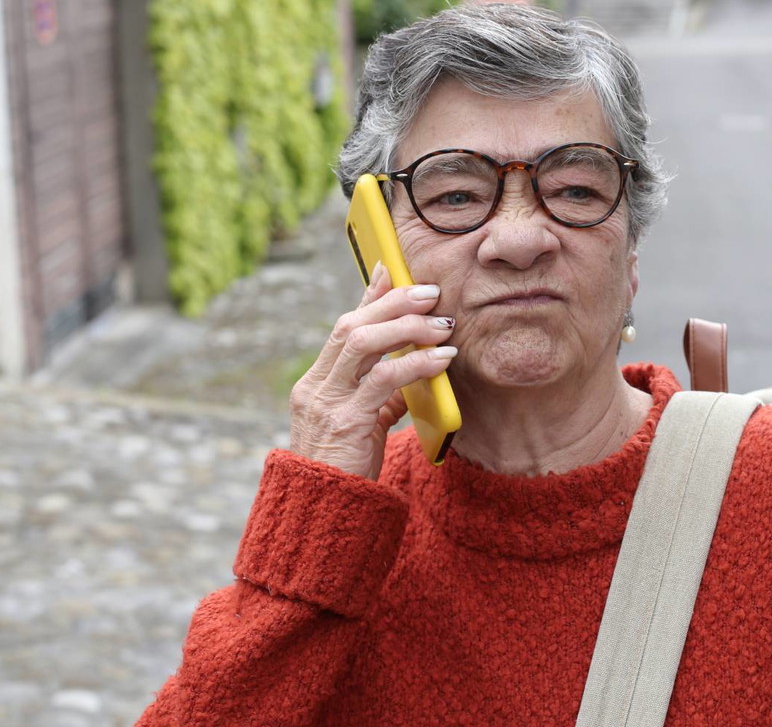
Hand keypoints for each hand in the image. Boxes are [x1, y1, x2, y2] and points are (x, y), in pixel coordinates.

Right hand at [288, 263, 456, 478]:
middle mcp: (316, 387)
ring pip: (363, 342)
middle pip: (352, 325)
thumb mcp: (362, 425)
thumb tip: (413, 369)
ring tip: (443, 324)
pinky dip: (415, 364)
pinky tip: (441, 359)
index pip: (344, 327)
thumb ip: (381, 397)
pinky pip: (383, 380)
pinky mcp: (346, 423)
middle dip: (393, 302)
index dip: (370, 295)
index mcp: (316, 384)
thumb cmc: (347, 471)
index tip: (393, 268)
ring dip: (407, 326)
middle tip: (431, 292)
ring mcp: (327, 403)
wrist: (324, 515)